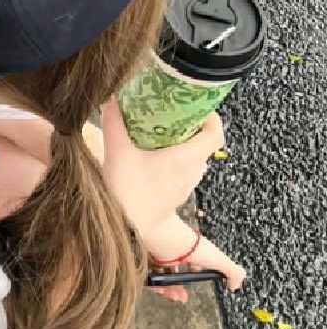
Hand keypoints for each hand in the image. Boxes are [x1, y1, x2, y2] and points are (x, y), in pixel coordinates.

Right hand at [100, 100, 224, 239]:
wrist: (130, 229)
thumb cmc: (128, 192)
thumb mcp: (117, 152)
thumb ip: (114, 123)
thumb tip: (111, 99)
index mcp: (187, 157)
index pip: (215, 132)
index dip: (211, 116)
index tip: (196, 106)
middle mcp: (193, 169)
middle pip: (203, 142)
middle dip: (189, 126)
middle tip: (169, 114)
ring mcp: (187, 183)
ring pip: (193, 156)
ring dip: (181, 143)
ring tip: (159, 133)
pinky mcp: (178, 192)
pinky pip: (184, 168)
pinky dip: (175, 158)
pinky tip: (153, 155)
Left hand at [145, 214, 245, 301]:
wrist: (163, 236)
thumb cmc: (192, 247)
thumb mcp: (217, 259)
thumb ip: (233, 272)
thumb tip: (235, 287)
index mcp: (191, 251)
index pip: (191, 265)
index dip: (192, 278)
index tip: (193, 289)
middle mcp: (174, 252)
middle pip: (175, 273)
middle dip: (179, 289)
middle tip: (181, 299)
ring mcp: (159, 255)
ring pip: (162, 275)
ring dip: (168, 289)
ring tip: (173, 297)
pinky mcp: (144, 257)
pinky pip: (147, 273)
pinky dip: (154, 284)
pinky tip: (160, 290)